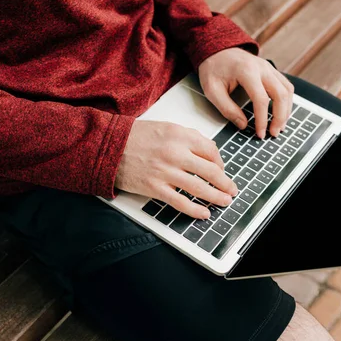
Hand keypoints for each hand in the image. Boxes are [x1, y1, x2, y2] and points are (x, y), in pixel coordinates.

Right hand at [115, 120, 237, 218]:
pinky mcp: (155, 188)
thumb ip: (187, 137)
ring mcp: (166, 172)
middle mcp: (175, 153)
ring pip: (200, 188)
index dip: (221, 162)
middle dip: (225, 183)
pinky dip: (196, 210)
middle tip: (232, 189)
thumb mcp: (164, 127)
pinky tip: (204, 213)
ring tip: (225, 201)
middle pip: (211, 170)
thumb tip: (208, 151)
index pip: (211, 150)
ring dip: (217, 197)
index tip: (222, 169)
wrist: (107, 148)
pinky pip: (181, 202)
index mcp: (179, 135)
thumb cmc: (134, 137)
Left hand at [198, 47, 293, 138]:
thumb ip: (227, 109)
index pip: (261, 99)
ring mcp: (269, 67)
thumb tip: (243, 125)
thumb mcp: (212, 90)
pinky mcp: (271, 70)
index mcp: (246, 71)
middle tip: (274, 133)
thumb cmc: (213, 68)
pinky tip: (281, 114)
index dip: (262, 119)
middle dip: (280, 117)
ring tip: (279, 127)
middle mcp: (262, 67)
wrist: (216, 49)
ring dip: (286, 110)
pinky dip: (286, 101)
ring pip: (287, 90)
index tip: (260, 133)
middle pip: (280, 94)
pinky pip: (285, 86)